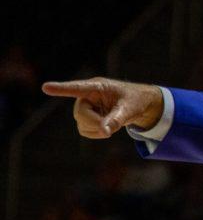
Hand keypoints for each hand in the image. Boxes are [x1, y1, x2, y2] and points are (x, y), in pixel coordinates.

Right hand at [42, 78, 163, 138]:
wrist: (139, 104)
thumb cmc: (135, 101)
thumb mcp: (130, 109)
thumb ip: (117, 119)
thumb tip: (104, 131)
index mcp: (98, 87)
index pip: (77, 88)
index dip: (61, 89)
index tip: (46, 87)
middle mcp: (88, 96)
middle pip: (80, 113)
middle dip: (94, 123)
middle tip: (109, 130)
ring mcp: (85, 107)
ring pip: (82, 124)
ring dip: (97, 129)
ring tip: (113, 122)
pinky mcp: (86, 117)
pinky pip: (85, 130)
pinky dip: (97, 133)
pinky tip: (107, 127)